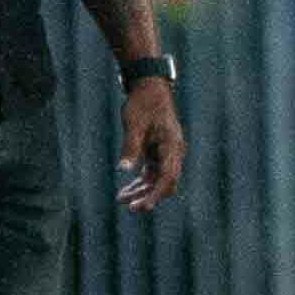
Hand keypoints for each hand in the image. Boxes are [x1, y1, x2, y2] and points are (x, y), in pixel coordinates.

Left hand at [117, 76, 185, 210]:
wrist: (150, 87)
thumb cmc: (143, 103)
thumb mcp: (134, 124)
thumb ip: (131, 147)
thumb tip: (124, 169)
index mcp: (171, 145)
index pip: (168, 177)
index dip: (155, 194)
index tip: (142, 206)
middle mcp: (173, 152)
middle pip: (166, 183)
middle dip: (149, 197)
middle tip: (130, 207)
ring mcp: (166, 153)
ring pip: (158, 180)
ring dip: (142, 191)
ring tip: (121, 199)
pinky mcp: (159, 152)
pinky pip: (152, 173)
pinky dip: (140, 182)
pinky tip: (126, 190)